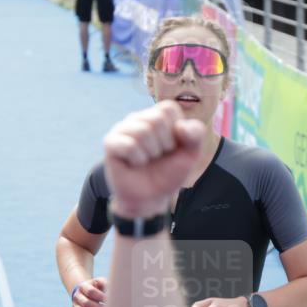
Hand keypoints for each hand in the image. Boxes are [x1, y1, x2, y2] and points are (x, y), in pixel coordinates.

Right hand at [72, 277, 107, 306]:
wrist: (88, 293)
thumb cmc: (98, 288)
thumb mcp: (102, 283)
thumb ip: (106, 284)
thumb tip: (112, 293)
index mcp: (83, 286)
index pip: (91, 291)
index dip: (101, 297)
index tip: (109, 300)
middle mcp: (77, 296)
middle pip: (86, 303)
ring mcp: (75, 306)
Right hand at [103, 101, 205, 217]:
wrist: (151, 197)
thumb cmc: (169, 172)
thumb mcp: (191, 154)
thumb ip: (196, 134)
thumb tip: (180, 127)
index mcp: (157, 115)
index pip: (169, 108)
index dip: (176, 131)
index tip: (173, 146)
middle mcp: (138, 118)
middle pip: (156, 119)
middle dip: (164, 144)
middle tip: (158, 156)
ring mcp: (122, 129)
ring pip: (142, 131)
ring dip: (151, 153)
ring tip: (147, 160)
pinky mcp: (111, 143)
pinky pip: (129, 145)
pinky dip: (138, 160)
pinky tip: (135, 164)